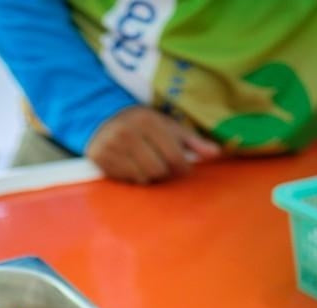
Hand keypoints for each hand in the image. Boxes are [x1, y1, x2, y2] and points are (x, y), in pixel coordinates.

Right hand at [84, 106, 219, 184]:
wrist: (104, 118)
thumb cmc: (144, 124)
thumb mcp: (169, 126)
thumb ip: (193, 141)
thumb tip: (216, 153)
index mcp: (148, 121)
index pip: (174, 156)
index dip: (182, 166)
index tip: (182, 166)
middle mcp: (128, 133)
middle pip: (158, 170)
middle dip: (165, 171)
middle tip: (162, 163)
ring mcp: (112, 146)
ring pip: (143, 178)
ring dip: (149, 175)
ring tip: (147, 163)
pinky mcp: (101, 158)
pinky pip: (127, 180)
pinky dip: (134, 177)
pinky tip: (133, 165)